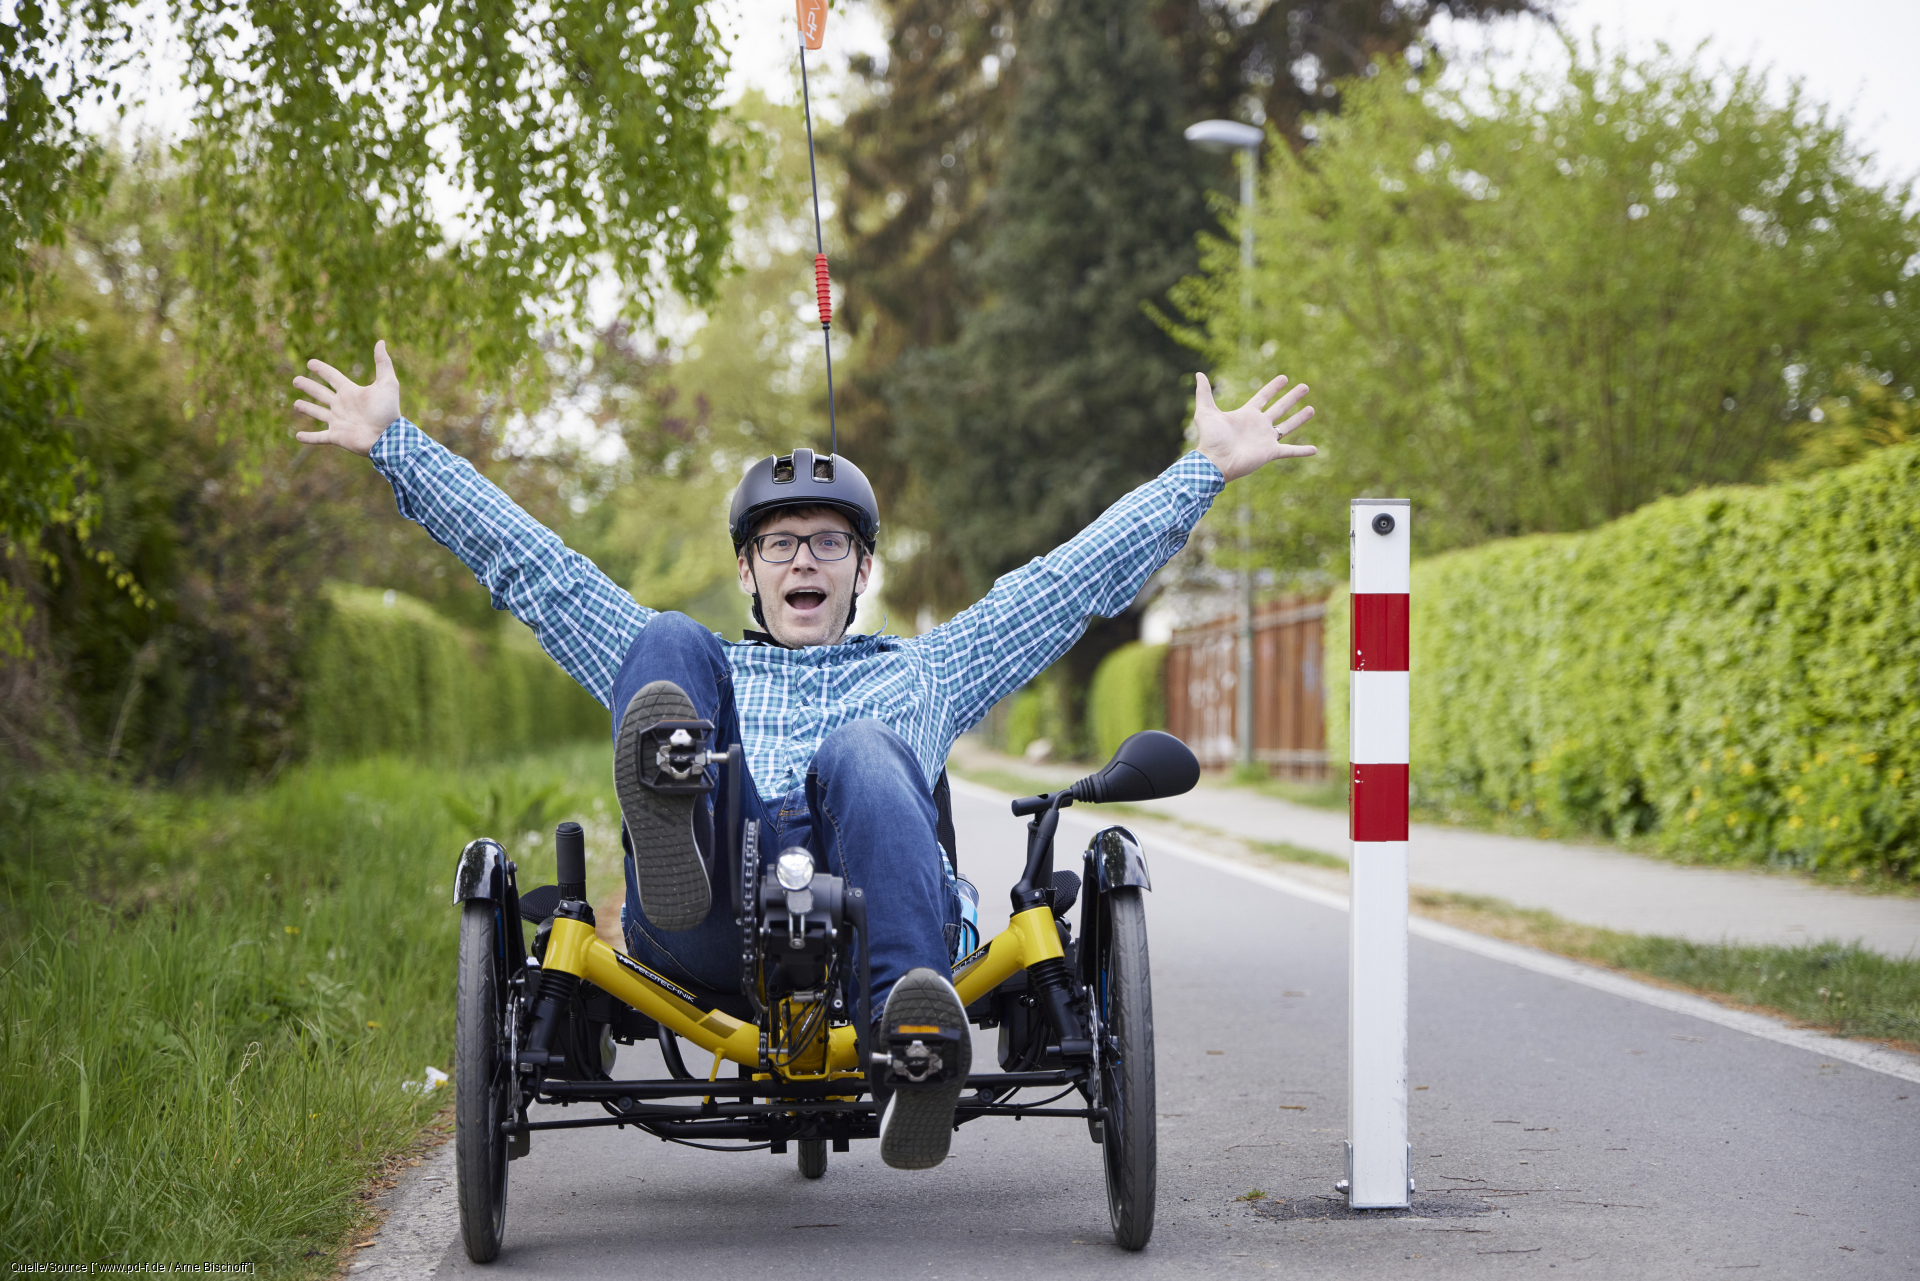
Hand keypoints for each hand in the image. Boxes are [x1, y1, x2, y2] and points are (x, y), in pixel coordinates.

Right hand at [292, 340, 402, 455]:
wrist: (388, 437)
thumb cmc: (388, 410)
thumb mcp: (387, 383)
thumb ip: (383, 363)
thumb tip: (381, 342)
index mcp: (350, 392)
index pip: (332, 377)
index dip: (321, 369)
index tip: (310, 363)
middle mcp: (342, 405)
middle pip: (321, 393)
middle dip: (308, 386)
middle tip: (295, 380)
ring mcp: (338, 421)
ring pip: (318, 413)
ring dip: (306, 408)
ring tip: (295, 404)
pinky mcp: (336, 436)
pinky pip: (319, 437)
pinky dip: (308, 438)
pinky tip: (297, 436)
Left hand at [1192, 371, 1314, 482]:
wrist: (1215, 461)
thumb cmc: (1209, 438)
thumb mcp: (1205, 412)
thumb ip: (1204, 393)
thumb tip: (1199, 373)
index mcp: (1246, 414)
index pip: (1263, 397)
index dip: (1273, 387)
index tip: (1284, 378)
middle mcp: (1258, 425)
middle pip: (1279, 408)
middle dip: (1292, 397)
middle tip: (1305, 387)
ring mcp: (1265, 439)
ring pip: (1287, 426)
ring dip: (1300, 418)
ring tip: (1312, 409)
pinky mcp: (1270, 452)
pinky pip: (1290, 451)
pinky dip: (1302, 451)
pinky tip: (1315, 449)